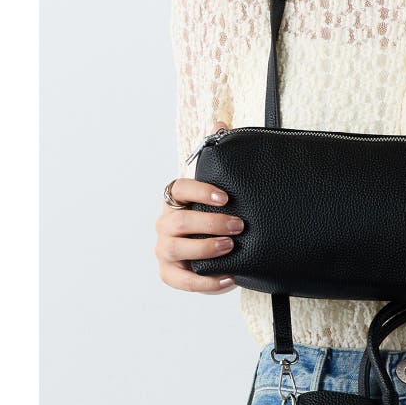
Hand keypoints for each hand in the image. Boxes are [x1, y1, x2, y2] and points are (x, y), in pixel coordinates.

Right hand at [155, 121, 242, 293]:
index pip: (178, 188)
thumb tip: (221, 122)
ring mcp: (165, 250)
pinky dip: (205, 283)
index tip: (226, 196)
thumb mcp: (220, 188)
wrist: (217, 248)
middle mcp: (166, 224)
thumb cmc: (217, 214)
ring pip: (175, 249)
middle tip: (239, 225)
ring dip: (204, 248)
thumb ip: (219, 156)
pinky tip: (229, 279)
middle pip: (178, 222)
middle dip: (209, 223)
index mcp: (176, 200)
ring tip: (231, 246)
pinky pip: (183, 280)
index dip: (199, 190)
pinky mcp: (171, 274)